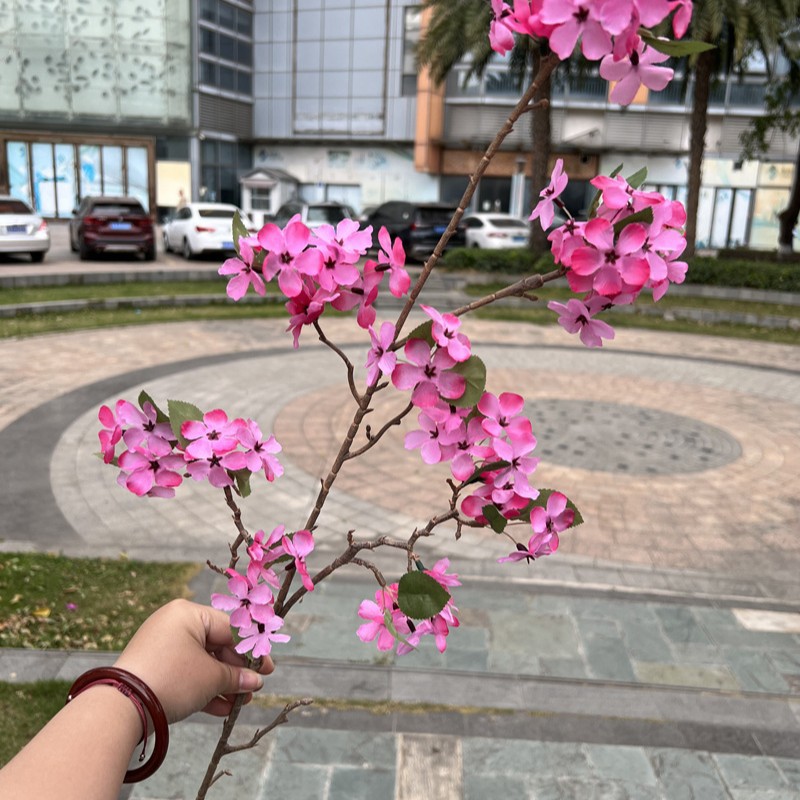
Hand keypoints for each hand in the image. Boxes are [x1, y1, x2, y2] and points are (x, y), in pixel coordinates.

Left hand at [114, 599, 273, 722]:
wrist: (121, 707)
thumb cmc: (173, 679)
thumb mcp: (211, 677)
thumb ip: (236, 677)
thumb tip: (255, 682)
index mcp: (188, 613)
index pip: (229, 628)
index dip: (251, 651)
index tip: (267, 669)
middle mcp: (174, 624)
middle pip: (215, 646)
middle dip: (235, 672)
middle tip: (254, 689)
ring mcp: (161, 647)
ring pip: (201, 663)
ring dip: (222, 684)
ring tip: (239, 703)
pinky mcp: (153, 668)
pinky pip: (185, 674)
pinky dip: (203, 689)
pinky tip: (221, 708)